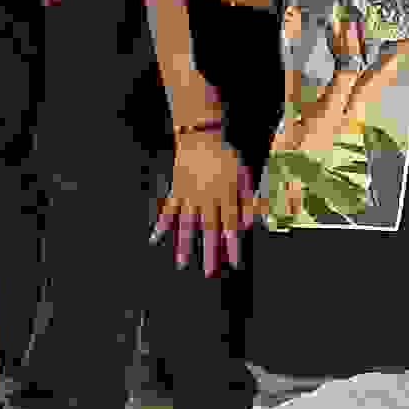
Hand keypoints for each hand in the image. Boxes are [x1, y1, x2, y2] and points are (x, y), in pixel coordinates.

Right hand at [151, 129, 253, 276]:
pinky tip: (155, 239)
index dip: (233, 245)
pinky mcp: (176, 191)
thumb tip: (253, 222)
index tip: (234, 262)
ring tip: (181, 264)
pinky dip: (161, 225)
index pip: (231, 225)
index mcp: (226, 195)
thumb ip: (249, 198)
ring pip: (186, 224)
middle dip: (210, 253)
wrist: (199, 135)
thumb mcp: (244, 173)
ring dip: (184, 245)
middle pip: (209, 230)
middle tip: (209, 273)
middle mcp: (206, 199)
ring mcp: (189, 196)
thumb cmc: (225, 154)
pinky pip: (168, 210)